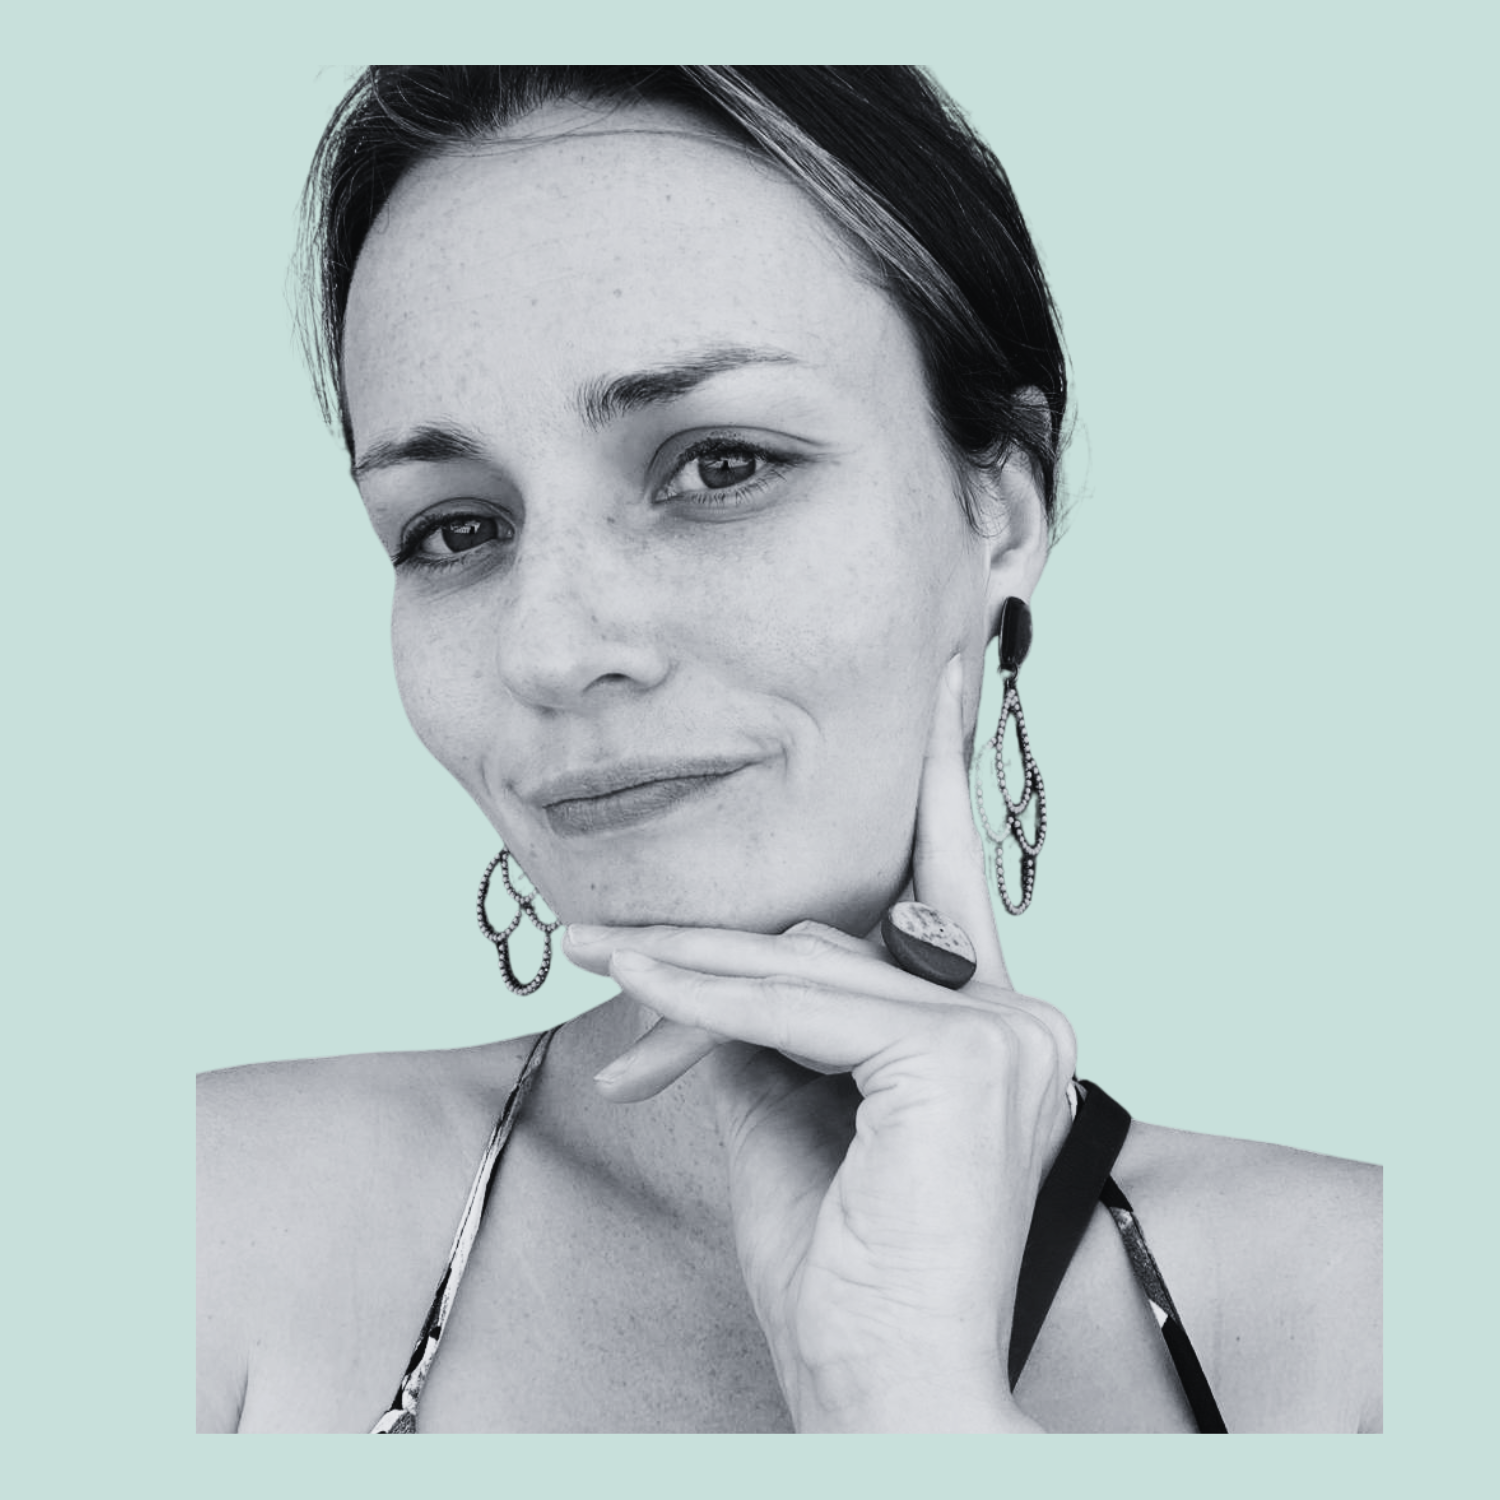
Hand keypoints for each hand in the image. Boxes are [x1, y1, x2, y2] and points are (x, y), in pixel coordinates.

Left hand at [562, 655, 1074, 1431]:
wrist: (886, 1394)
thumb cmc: (842, 1272)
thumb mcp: (791, 1114)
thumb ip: (773, 1021)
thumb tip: (719, 956)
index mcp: (996, 1025)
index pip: (949, 883)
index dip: (939, 774)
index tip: (944, 673)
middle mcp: (1023, 1015)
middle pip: (842, 934)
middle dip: (719, 951)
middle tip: (605, 940)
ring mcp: (1006, 1031)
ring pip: (810, 965)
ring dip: (689, 971)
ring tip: (596, 959)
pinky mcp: (963, 1057)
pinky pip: (797, 1006)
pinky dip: (705, 1002)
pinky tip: (634, 984)